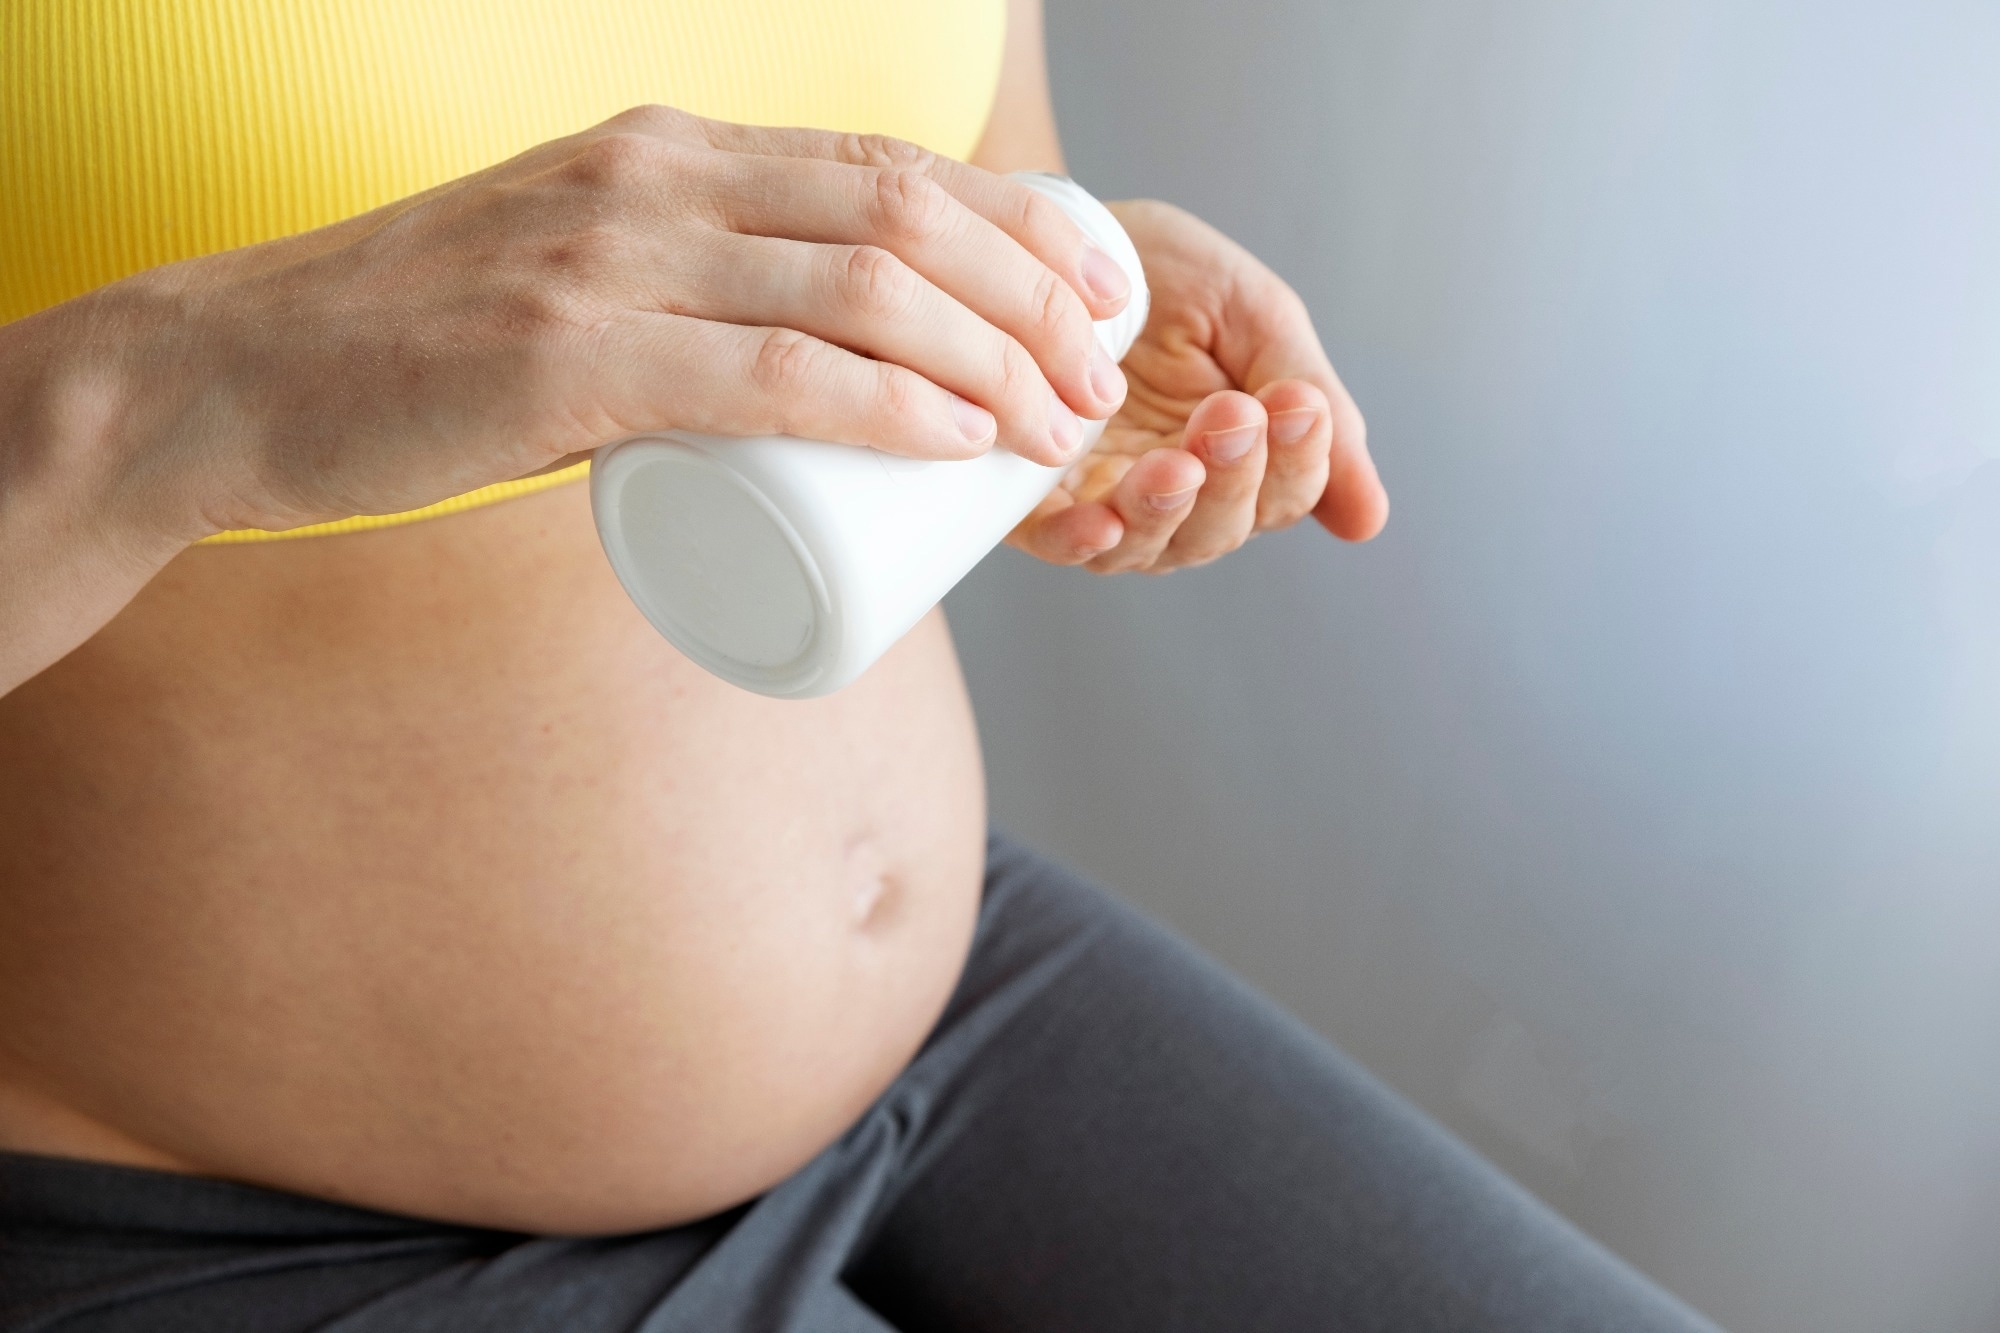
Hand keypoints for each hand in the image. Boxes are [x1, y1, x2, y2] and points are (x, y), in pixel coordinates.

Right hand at [77, 104, 1131, 539]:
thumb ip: (679, 308)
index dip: (1015, 231)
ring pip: (860, 286)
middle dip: (1031, 298)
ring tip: (1054, 427)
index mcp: (664, 152)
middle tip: (1091, 380)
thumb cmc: (421, 352)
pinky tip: (959, 440)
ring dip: (989, 360)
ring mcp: (607, 258)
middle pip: (903, 213)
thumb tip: (804, 387)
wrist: (236, 378)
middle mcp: (650, 177)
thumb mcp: (573, 281)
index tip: (1086, 299)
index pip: (885, 165)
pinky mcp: (565, 357)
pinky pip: (770, 371)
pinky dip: (886, 406)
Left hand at [1008, 199, 1386, 570]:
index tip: (1296, 404)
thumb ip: (1316, 411)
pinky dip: (1082, 540)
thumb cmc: (1168, 271)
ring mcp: (1105, 499)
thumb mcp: (1257, 320)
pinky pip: (1060, 540)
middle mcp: (1178, 493)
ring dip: (1167, 508)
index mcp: (1241, 457)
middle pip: (1220, 528)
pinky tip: (1102, 521)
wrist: (1065, 227)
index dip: (1301, 460)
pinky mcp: (1035, 497)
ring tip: (1177, 463)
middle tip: (1233, 417)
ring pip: (1148, 543)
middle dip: (1234, 476)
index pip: (1286, 492)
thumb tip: (1370, 521)